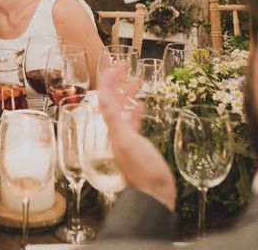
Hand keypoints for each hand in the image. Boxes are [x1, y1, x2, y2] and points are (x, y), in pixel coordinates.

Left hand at [97, 65, 175, 210]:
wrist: (153, 195)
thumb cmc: (142, 170)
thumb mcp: (127, 141)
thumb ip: (115, 120)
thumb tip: (104, 95)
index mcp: (111, 127)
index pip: (106, 96)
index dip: (110, 78)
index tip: (119, 64)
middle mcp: (115, 130)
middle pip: (112, 101)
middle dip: (117, 83)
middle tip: (127, 68)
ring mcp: (125, 137)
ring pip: (123, 109)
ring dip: (127, 94)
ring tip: (136, 82)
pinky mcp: (136, 144)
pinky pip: (133, 122)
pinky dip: (136, 110)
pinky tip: (143, 105)